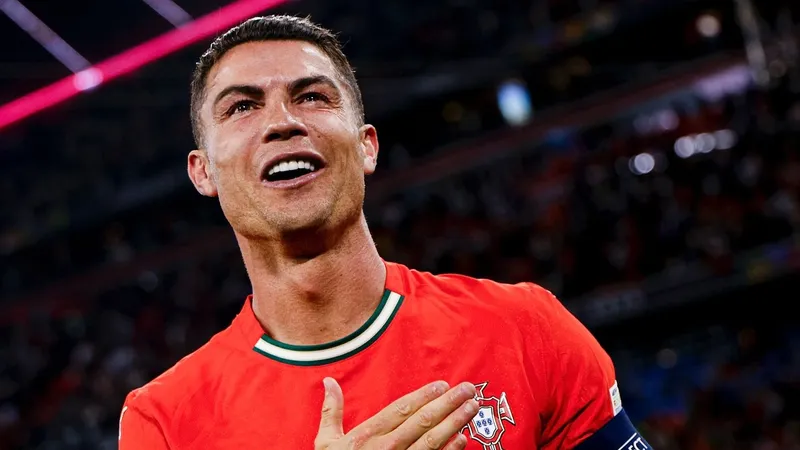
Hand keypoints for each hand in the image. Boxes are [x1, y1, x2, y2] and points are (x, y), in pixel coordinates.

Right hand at [315, 378, 477, 449]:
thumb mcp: (326, 442)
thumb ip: (331, 411)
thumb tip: (328, 381)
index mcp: (367, 436)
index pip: (401, 410)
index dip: (423, 396)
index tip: (442, 385)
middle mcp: (385, 449)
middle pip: (422, 421)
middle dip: (447, 403)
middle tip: (468, 389)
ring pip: (431, 441)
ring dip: (454, 422)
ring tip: (471, 408)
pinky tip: (463, 439)